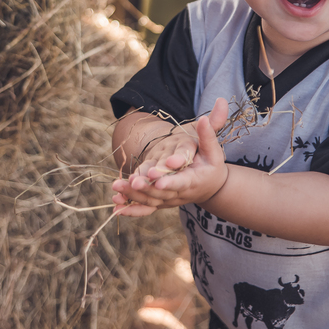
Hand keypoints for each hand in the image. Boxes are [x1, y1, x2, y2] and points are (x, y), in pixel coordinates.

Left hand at [111, 97, 228, 215]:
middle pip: (162, 192)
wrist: (211, 186)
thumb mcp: (213, 150)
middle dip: (146, 188)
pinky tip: (115, 206)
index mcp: (194, 179)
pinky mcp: (160, 202)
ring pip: (150, 200)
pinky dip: (131, 209)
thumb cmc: (211, 165)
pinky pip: (145, 208)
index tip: (157, 179)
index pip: (181, 181)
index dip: (170, 181)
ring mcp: (169, 199)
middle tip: (132, 182)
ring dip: (133, 196)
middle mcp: (181, 193)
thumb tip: (203, 118)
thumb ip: (208, 135)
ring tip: (117, 187)